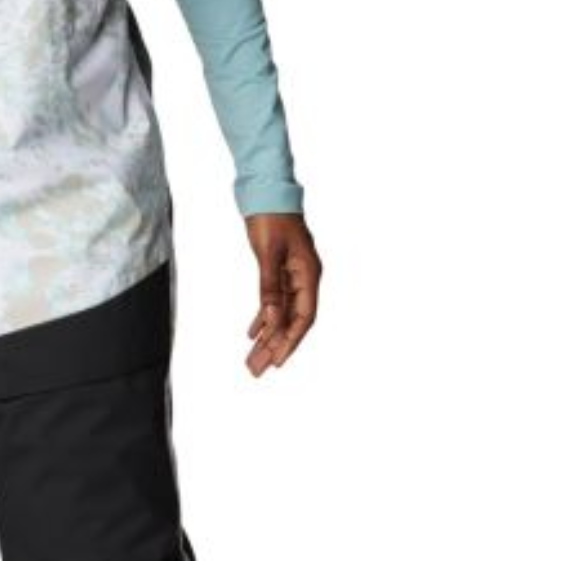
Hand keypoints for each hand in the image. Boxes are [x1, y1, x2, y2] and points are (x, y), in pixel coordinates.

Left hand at [242, 211, 320, 375]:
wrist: (266, 191)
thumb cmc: (270, 217)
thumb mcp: (268, 253)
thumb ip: (270, 287)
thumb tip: (272, 320)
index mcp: (308, 274)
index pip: (303, 317)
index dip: (291, 341)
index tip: (278, 362)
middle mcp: (304, 278)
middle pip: (291, 320)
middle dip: (275, 346)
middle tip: (256, 369)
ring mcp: (293, 275)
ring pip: (281, 313)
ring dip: (267, 336)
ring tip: (252, 359)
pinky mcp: (280, 270)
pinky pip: (274, 301)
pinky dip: (263, 317)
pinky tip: (252, 333)